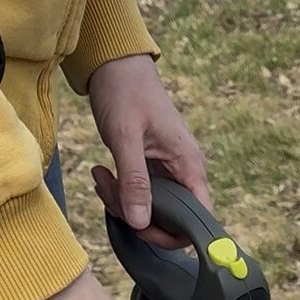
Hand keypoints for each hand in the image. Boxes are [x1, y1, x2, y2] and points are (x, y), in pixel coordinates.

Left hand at [88, 54, 209, 247]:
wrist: (116, 64)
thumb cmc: (125, 91)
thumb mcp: (125, 136)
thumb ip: (135, 181)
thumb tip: (140, 223)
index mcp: (190, 167)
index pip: (199, 220)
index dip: (174, 235)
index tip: (141, 227)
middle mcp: (186, 173)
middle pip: (171, 220)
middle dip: (137, 216)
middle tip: (108, 191)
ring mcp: (170, 173)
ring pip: (152, 209)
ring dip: (122, 202)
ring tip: (101, 176)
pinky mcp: (154, 170)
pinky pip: (142, 195)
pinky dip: (121, 192)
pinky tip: (104, 173)